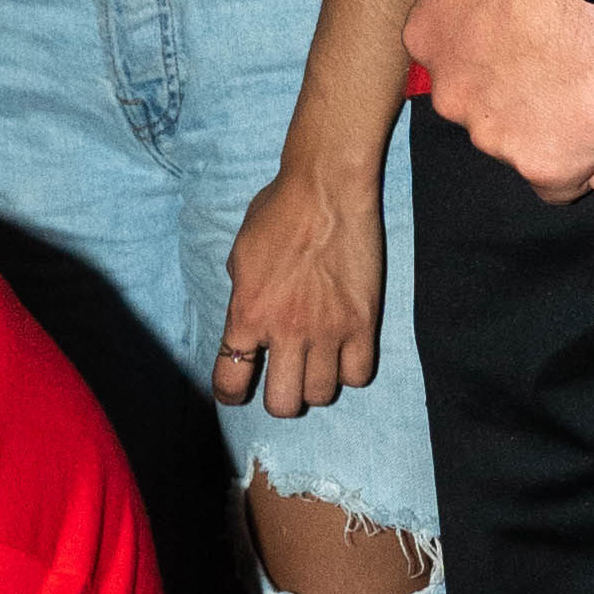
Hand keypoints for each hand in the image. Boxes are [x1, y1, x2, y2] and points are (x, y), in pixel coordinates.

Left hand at [213, 158, 382, 416]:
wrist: (325, 189)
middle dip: (279, 398)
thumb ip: (242, 298)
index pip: (230, 381)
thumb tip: (249, 324)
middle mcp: (285, 331)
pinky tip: (344, 353)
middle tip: (283, 379)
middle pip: (282, 404)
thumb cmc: (277, 213)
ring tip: (316, 363)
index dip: (230, 392)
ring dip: (316, 384)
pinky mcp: (363, 323)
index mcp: (247, 314)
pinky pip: (359, 375)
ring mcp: (328, 331)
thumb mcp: (240, 256)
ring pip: (322, 395)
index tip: (236, 390)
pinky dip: (350, 371)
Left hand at [384, 0, 593, 203]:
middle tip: (568, 58)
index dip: (497, 47)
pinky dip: (581, 159)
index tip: (532, 29)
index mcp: (430, 42)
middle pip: (486, 103)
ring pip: (521, 139)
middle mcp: (452, 96)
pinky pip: (561, 179)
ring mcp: (497, 134)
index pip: (458, 58)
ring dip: (553, 121)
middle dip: (520, 87)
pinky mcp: (549, 162)